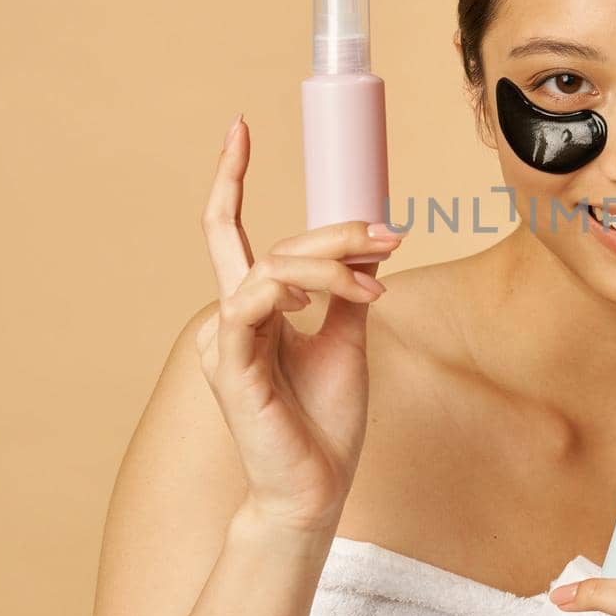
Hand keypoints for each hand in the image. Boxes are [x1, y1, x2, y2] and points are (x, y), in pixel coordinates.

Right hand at [195, 114, 402, 534]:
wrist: (317, 487)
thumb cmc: (325, 421)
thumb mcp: (347, 340)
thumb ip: (345, 292)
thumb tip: (367, 244)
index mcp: (252, 308)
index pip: (232, 231)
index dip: (232, 178)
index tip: (239, 128)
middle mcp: (230, 317)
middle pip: (273, 245)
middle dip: (336, 233)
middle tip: (390, 237)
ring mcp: (224, 341)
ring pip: (271, 267)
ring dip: (330, 264)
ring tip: (377, 283)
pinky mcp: (229, 366)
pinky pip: (251, 303)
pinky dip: (293, 290)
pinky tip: (322, 303)